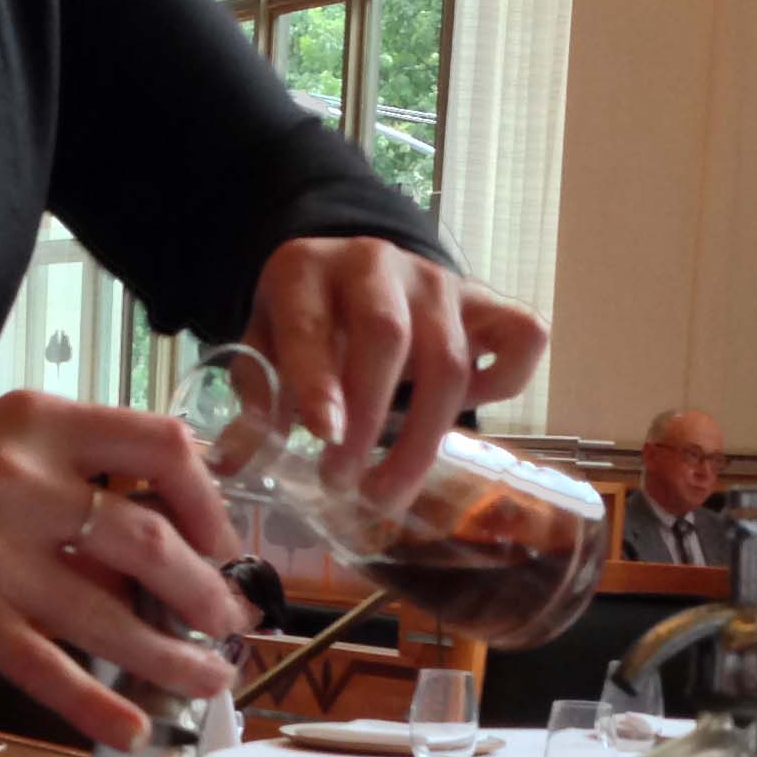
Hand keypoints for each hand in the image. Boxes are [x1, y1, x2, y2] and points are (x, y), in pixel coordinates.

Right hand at [0, 392, 250, 750]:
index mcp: (41, 424)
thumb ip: (87, 469)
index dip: (208, 500)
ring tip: (209, 678)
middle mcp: (20, 483)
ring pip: (110, 617)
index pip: (160, 444)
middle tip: (228, 622)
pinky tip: (134, 731)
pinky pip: (49, 672)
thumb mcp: (11, 441)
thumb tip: (186, 535)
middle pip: (148, 539)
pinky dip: (98, 709)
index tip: (222, 542)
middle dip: (204, 591)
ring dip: (173, 657)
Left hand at [241, 239, 549, 504]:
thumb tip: (235, 464)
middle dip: (370, 419)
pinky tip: (463, 419)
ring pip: (449, 357)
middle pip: (388, 337)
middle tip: (344, 483)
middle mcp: (375, 263)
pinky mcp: (484, 301)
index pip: (312, 324)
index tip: (324, 438)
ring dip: (422, 436)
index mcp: (305, 269)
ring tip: (385, 493)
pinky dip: (507, 382)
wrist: (351, 272)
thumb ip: (254, 399)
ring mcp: (438, 281)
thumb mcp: (262, 347)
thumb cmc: (304, 322)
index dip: (318, 384)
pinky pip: (522, 337)